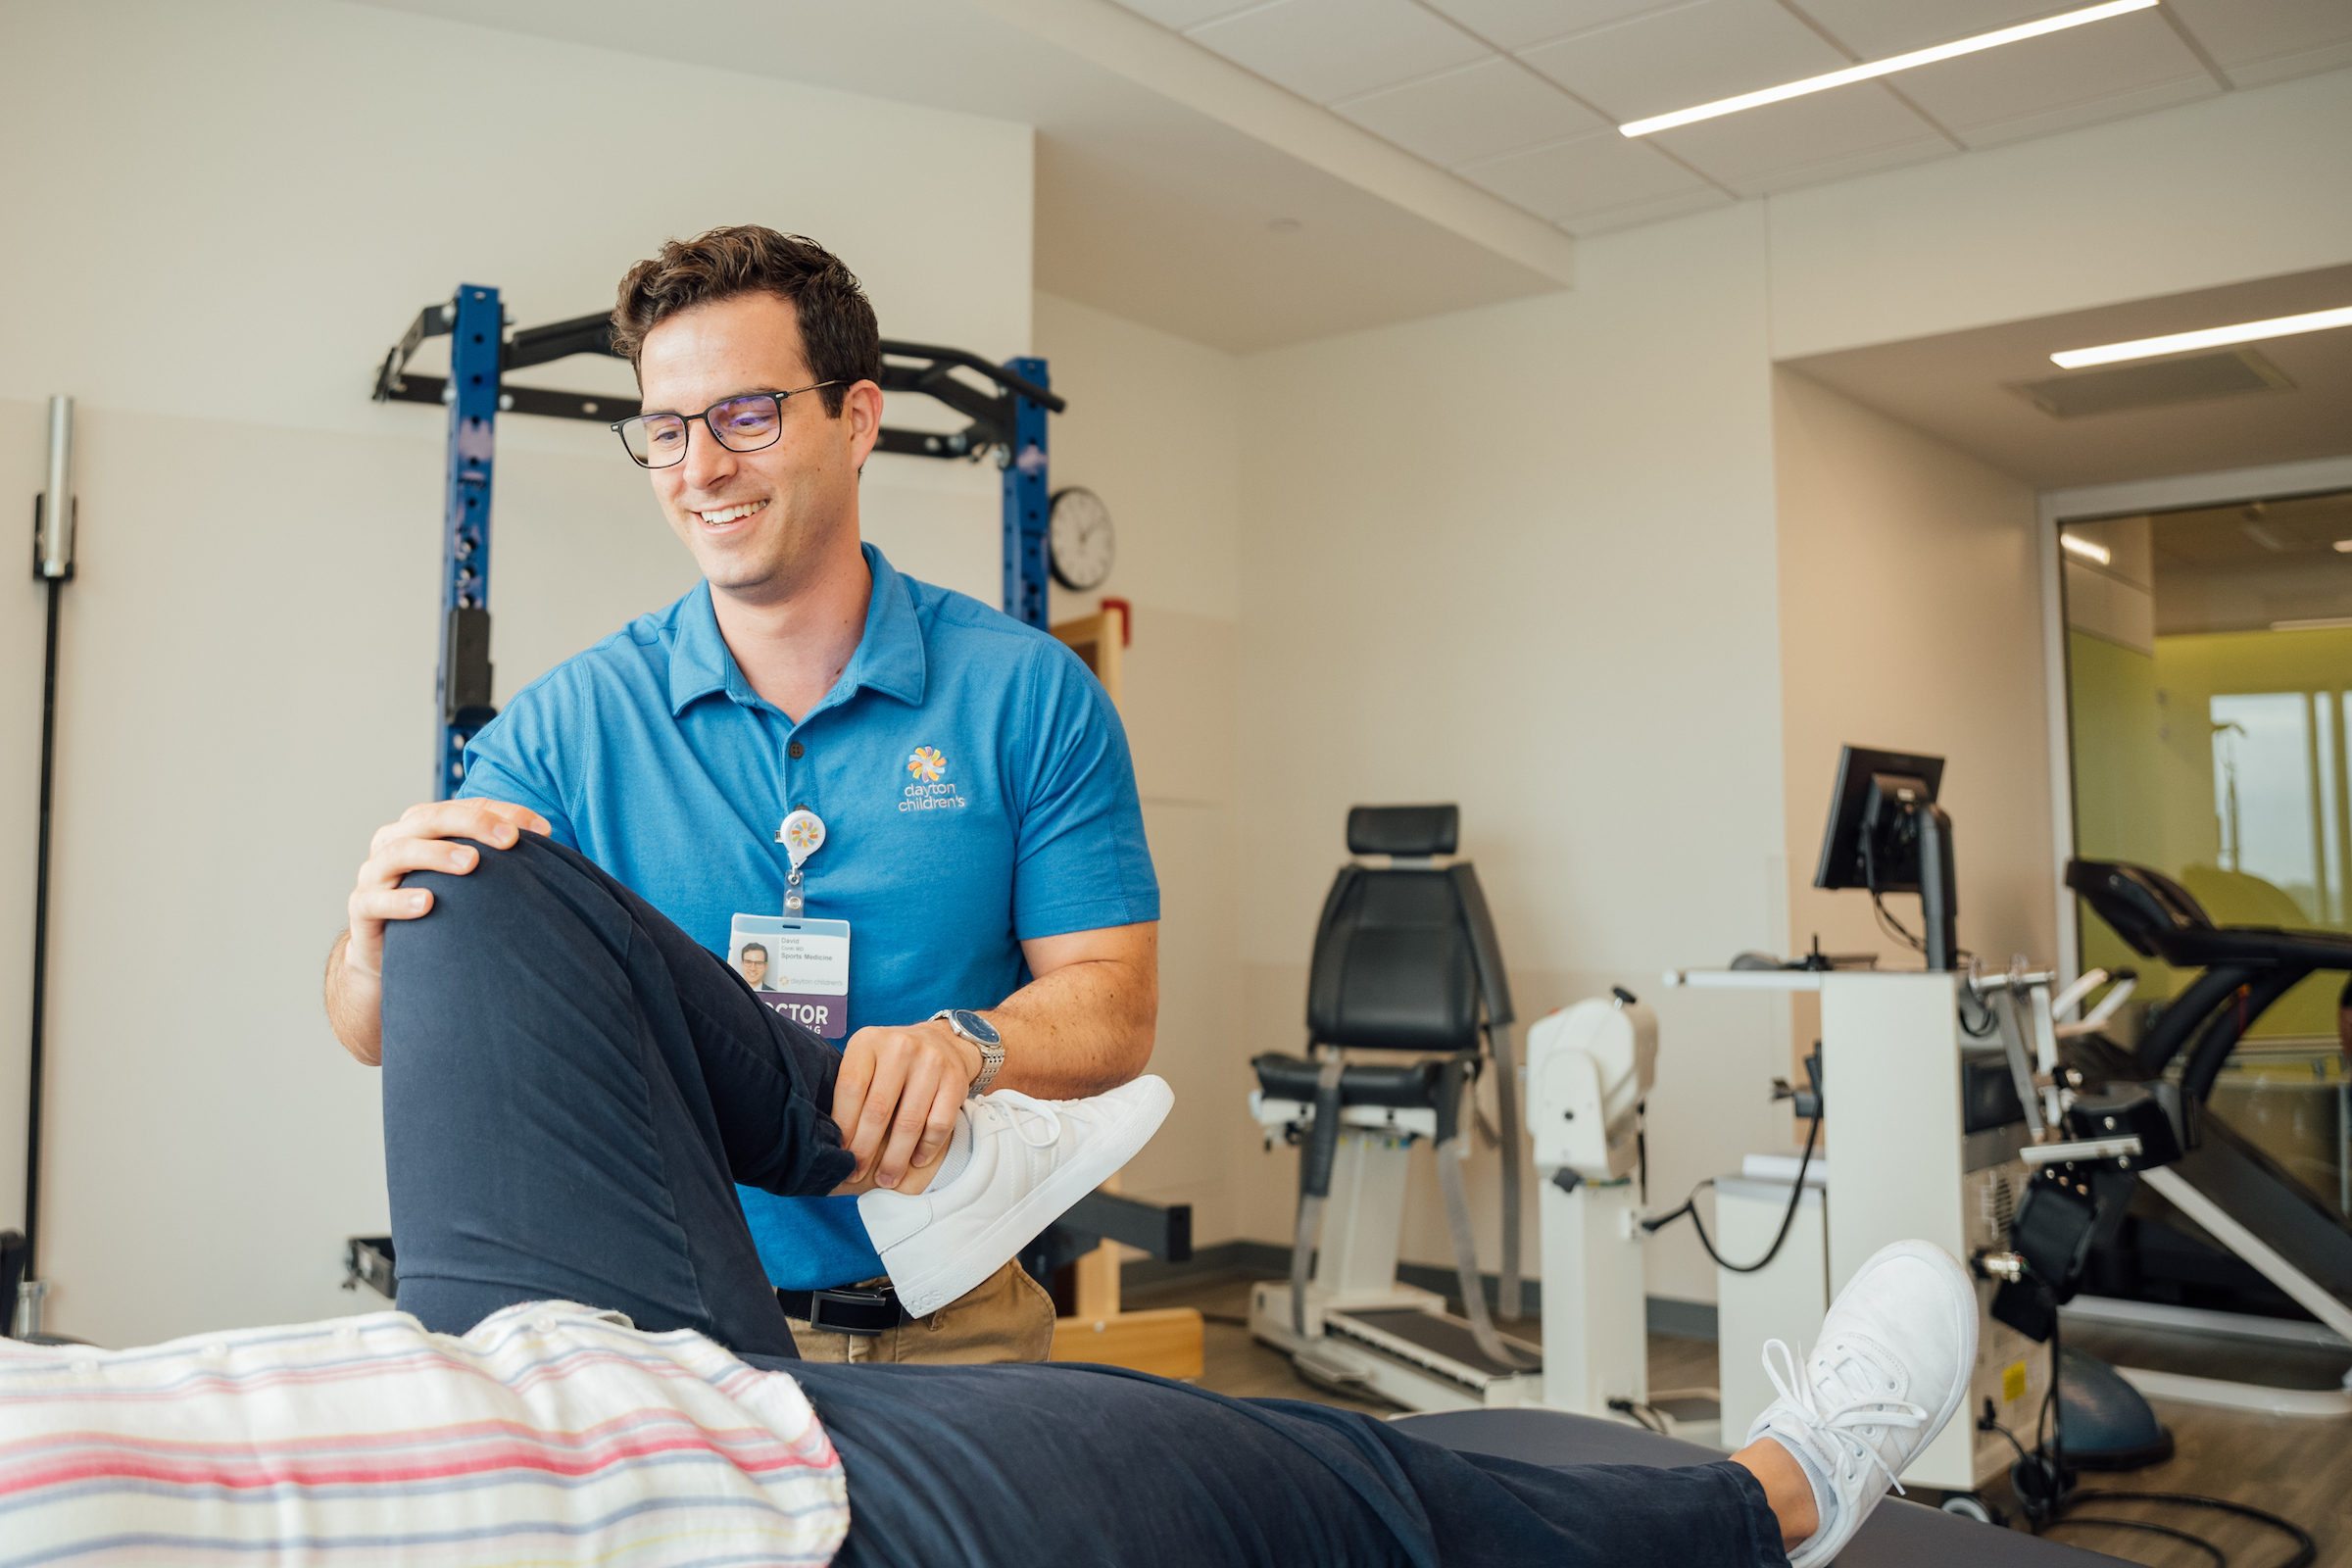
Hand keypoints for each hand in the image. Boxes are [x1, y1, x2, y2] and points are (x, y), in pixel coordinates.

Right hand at [328, 798, 550, 1063]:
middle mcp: (395, 842)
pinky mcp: (361, 910)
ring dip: (438, 854)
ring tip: (472, 864)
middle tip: (510, 839)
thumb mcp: (470, 880)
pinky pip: (374, 900)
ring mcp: (374, 874)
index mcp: (423, 825)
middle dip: (473, 824)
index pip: (465, 807)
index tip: (542, 829)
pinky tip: (427, 903)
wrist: (390, 956)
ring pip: (400, 852)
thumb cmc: (441, 908)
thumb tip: (562, 850)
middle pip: (430, 819)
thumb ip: (502, 859)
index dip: (503, 812)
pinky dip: (400, 900)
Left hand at [831, 1019, 985, 1189]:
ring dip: (896, 1158)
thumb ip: (850, 1089)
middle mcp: (900, 1047)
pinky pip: (938, 1125)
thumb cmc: (892, 1062)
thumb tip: (826, 1139)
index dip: (843, 1127)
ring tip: (887, 1178)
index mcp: (868, 1041)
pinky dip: (926, 1148)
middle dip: (865, 1150)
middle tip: (856, 1174)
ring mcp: (931, 1062)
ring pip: (909, 1122)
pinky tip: (916, 1161)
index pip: (850, 1088)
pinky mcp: (955, 1080)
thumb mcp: (866, 1060)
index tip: (839, 1154)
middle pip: (878, 1110)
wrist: (943, 1042)